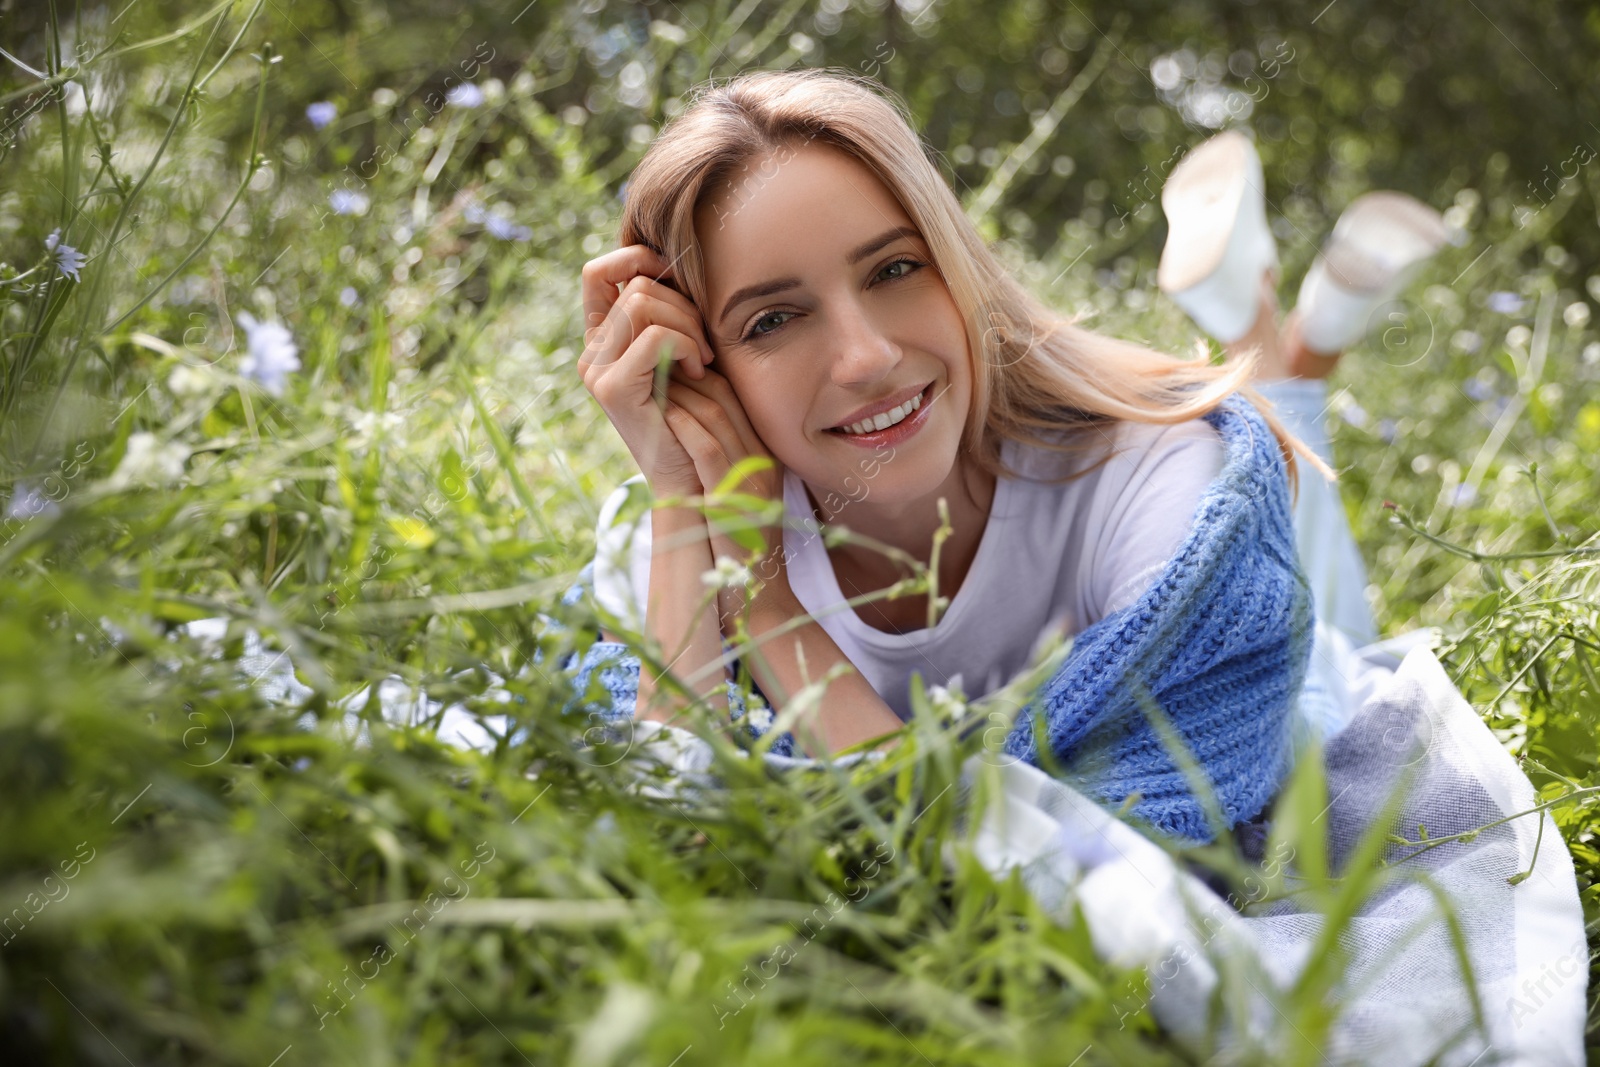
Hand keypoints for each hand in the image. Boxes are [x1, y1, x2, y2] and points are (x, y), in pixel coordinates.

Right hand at [578, 245, 716, 496]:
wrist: (691, 472)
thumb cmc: (697, 410)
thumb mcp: (681, 351)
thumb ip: (670, 313)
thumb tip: (681, 264)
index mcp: (602, 338)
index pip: (598, 272)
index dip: (635, 258)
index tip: (675, 278)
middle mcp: (591, 352)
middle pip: (636, 285)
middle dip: (683, 305)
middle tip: (704, 344)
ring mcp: (596, 370)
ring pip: (643, 303)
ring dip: (688, 326)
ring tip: (702, 360)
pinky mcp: (612, 387)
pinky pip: (655, 336)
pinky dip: (685, 346)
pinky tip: (696, 373)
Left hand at [662, 368, 787, 618]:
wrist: (755, 594)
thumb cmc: (737, 543)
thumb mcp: (740, 490)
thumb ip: (725, 454)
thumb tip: (691, 417)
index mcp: (770, 455)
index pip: (739, 399)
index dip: (705, 375)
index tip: (673, 366)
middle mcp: (766, 462)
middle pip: (729, 400)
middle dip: (690, 377)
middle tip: (656, 366)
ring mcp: (753, 481)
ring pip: (718, 418)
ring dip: (681, 395)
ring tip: (653, 383)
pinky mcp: (733, 501)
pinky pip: (708, 451)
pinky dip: (684, 427)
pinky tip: (663, 415)